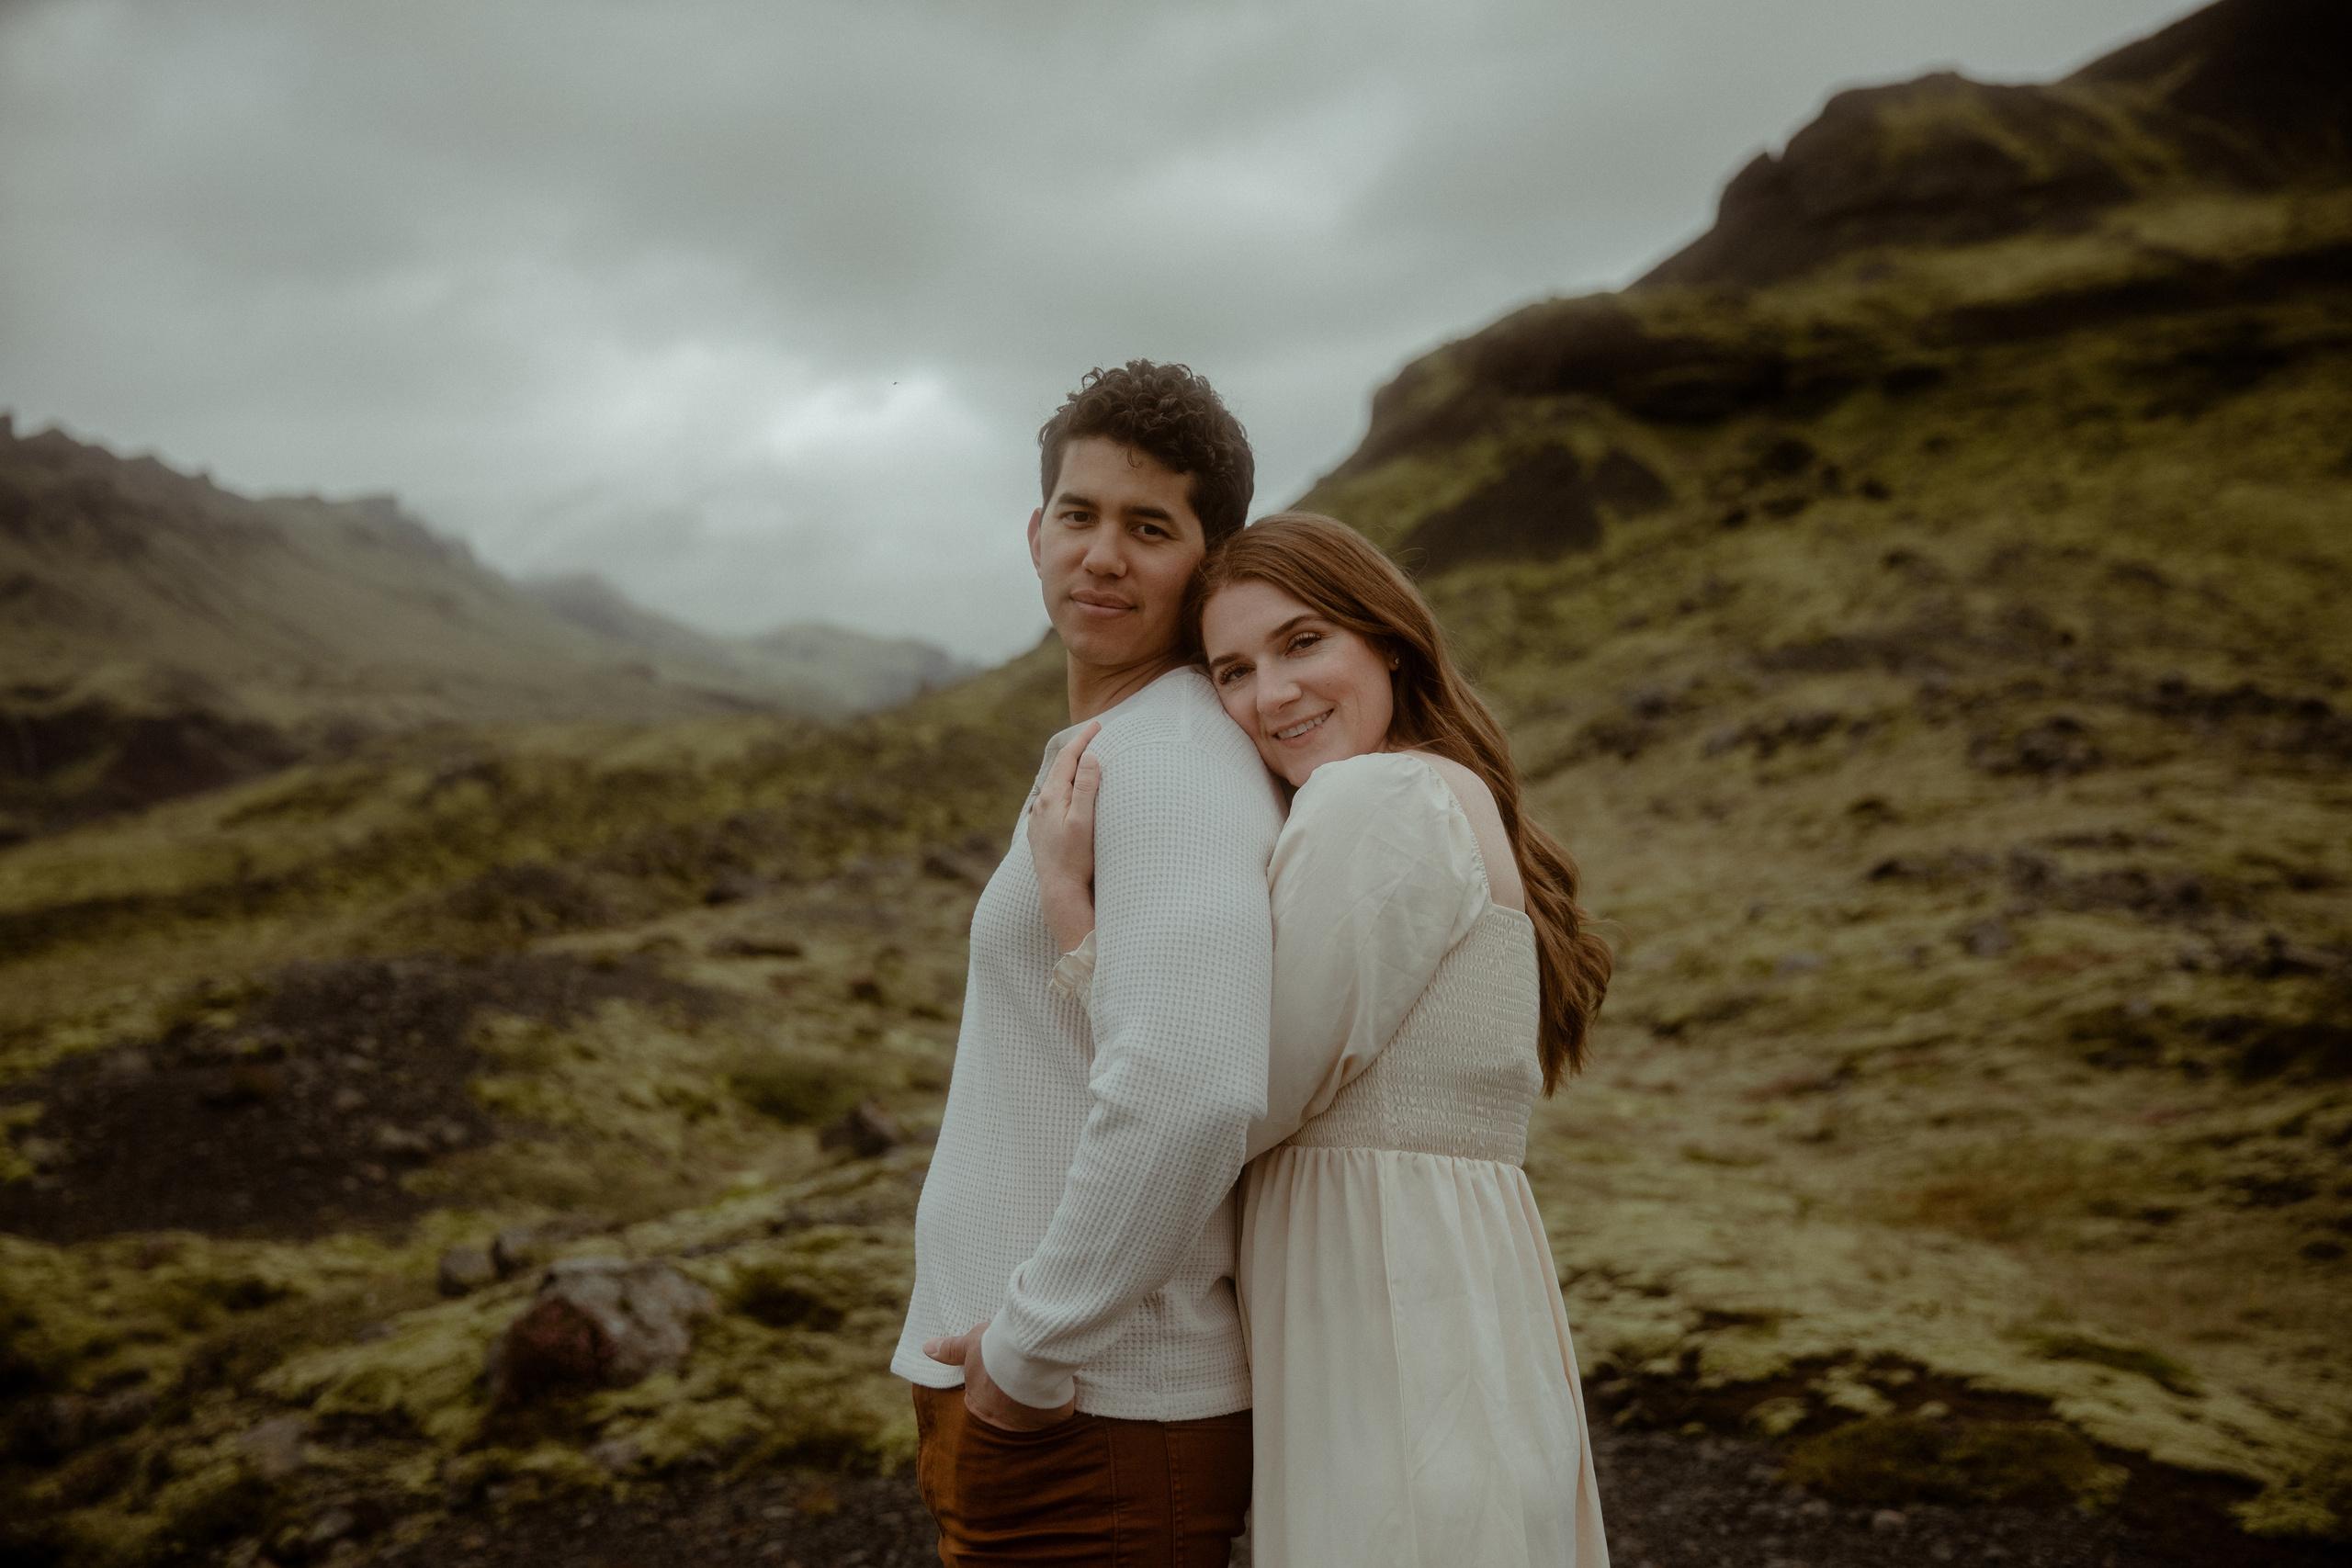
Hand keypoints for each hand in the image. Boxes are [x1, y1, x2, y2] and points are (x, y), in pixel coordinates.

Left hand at [922, 1320, 1075, 1431]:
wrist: (1030, 1351)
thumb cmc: (995, 1348)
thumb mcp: (970, 1344)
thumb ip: (951, 1350)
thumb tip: (926, 1348)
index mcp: (977, 1403)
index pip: (979, 1399)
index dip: (990, 1383)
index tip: (1001, 1370)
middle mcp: (999, 1419)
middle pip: (1004, 1409)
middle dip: (1011, 1397)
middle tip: (1021, 1375)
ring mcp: (1026, 1423)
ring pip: (1028, 1415)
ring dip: (1033, 1402)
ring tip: (1041, 1380)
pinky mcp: (1050, 1420)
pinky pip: (1052, 1414)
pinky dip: (1054, 1403)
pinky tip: (1058, 1388)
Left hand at [1028, 721, 1101, 954]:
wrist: (1058, 892)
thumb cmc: (1076, 859)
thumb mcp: (1084, 821)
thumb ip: (1085, 788)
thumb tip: (1089, 757)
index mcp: (1052, 797)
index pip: (1068, 758)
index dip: (1083, 739)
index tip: (1098, 724)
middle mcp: (1041, 804)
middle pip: (1059, 768)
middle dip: (1076, 750)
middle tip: (1093, 734)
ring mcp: (1038, 819)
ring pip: (1054, 784)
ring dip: (1068, 770)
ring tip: (1083, 760)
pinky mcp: (1039, 832)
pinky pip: (1051, 801)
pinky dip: (1063, 788)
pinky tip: (1067, 793)